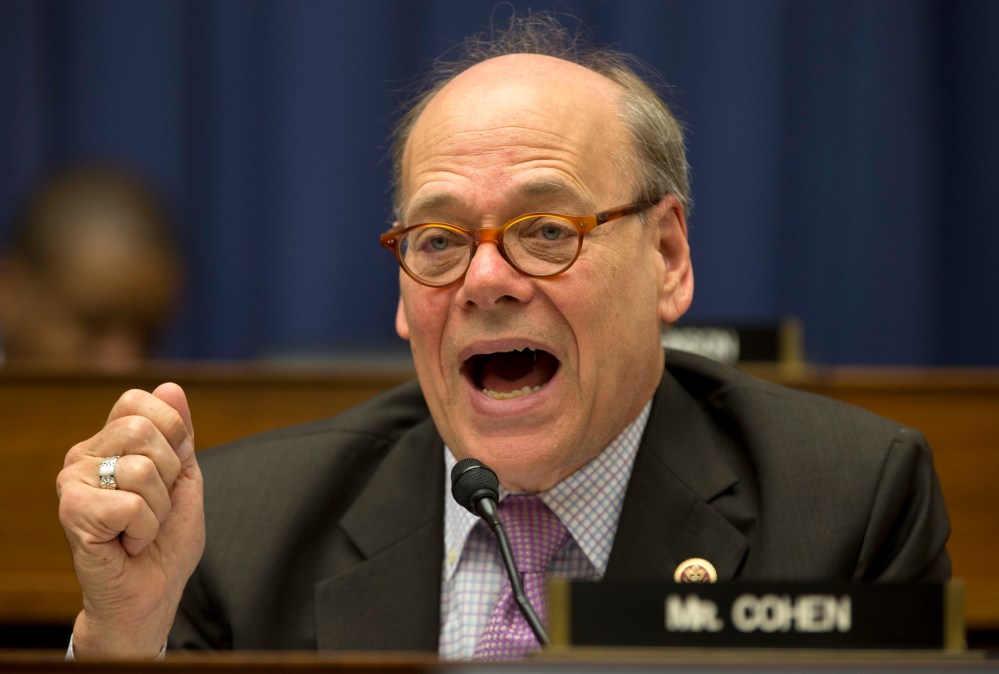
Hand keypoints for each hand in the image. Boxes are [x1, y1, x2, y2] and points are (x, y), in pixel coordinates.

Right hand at [56, 383, 204, 657]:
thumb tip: (170, 387)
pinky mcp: (71, 511)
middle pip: (144, 429)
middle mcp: (83, 455)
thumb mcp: (184, 478)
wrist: (152, 593)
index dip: (171, 430)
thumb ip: (179, 434)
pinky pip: (131, 503)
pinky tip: (128, 542)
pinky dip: (144, 529)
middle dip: (169, 473)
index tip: (171, 470)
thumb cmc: (166, 539)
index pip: (139, 400)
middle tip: (154, 506)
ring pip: (142, 468)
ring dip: (158, 508)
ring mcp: (72, 482)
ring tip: (141, 527)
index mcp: (109, 442)